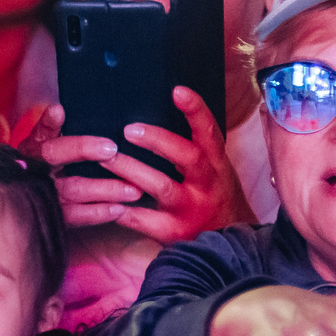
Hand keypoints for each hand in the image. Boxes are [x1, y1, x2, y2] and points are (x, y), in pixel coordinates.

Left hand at [34, 88, 251, 241]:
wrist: (229, 245)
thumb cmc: (212, 197)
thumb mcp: (213, 170)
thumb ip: (193, 146)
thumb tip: (164, 110)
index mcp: (216, 164)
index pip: (210, 132)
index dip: (196, 111)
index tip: (178, 90)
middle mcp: (207, 184)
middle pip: (188, 157)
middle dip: (158, 141)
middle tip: (128, 129)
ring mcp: (192, 209)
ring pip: (162, 188)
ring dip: (132, 171)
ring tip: (105, 159)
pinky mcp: (176, 233)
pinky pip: (146, 221)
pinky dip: (126, 212)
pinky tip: (106, 202)